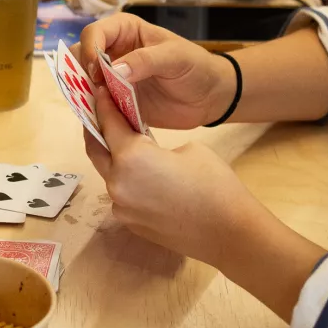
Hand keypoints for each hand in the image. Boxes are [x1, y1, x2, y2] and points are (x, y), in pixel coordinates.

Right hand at [79, 13, 233, 129]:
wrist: (210, 97)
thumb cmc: (196, 67)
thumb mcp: (175, 57)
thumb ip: (145, 60)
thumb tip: (114, 70)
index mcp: (123, 31)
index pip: (93, 34)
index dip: (89, 50)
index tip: (97, 73)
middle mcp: (112, 52)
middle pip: (79, 56)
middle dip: (79, 73)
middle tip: (95, 91)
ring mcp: (111, 78)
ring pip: (82, 81)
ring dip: (84, 93)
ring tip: (97, 107)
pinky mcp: (115, 101)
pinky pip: (95, 104)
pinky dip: (94, 110)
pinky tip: (102, 118)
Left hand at [84, 93, 266, 269]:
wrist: (231, 234)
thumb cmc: (215, 184)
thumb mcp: (188, 148)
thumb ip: (156, 144)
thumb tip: (147, 153)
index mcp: (130, 157)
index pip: (108, 124)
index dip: (104, 106)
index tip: (100, 93)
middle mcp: (116, 182)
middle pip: (96, 150)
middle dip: (96, 130)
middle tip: (99, 115)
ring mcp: (121, 207)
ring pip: (108, 174)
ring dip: (112, 159)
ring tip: (123, 145)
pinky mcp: (130, 223)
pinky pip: (122, 195)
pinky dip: (126, 181)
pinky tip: (142, 177)